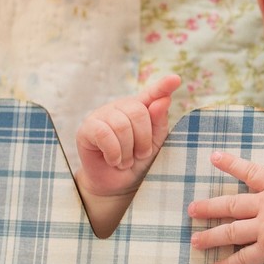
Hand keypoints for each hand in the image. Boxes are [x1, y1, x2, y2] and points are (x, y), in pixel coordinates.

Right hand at [75, 74, 180, 198]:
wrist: (117, 184)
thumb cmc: (138, 160)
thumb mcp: (155, 143)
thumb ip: (159, 122)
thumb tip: (164, 100)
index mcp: (140, 107)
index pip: (153, 93)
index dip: (163, 86)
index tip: (176, 79)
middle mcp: (120, 107)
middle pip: (137, 112)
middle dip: (143, 139)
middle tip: (139, 154)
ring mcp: (102, 115)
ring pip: (121, 125)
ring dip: (128, 150)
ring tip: (126, 161)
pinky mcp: (86, 129)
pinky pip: (104, 134)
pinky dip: (114, 152)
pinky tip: (114, 160)